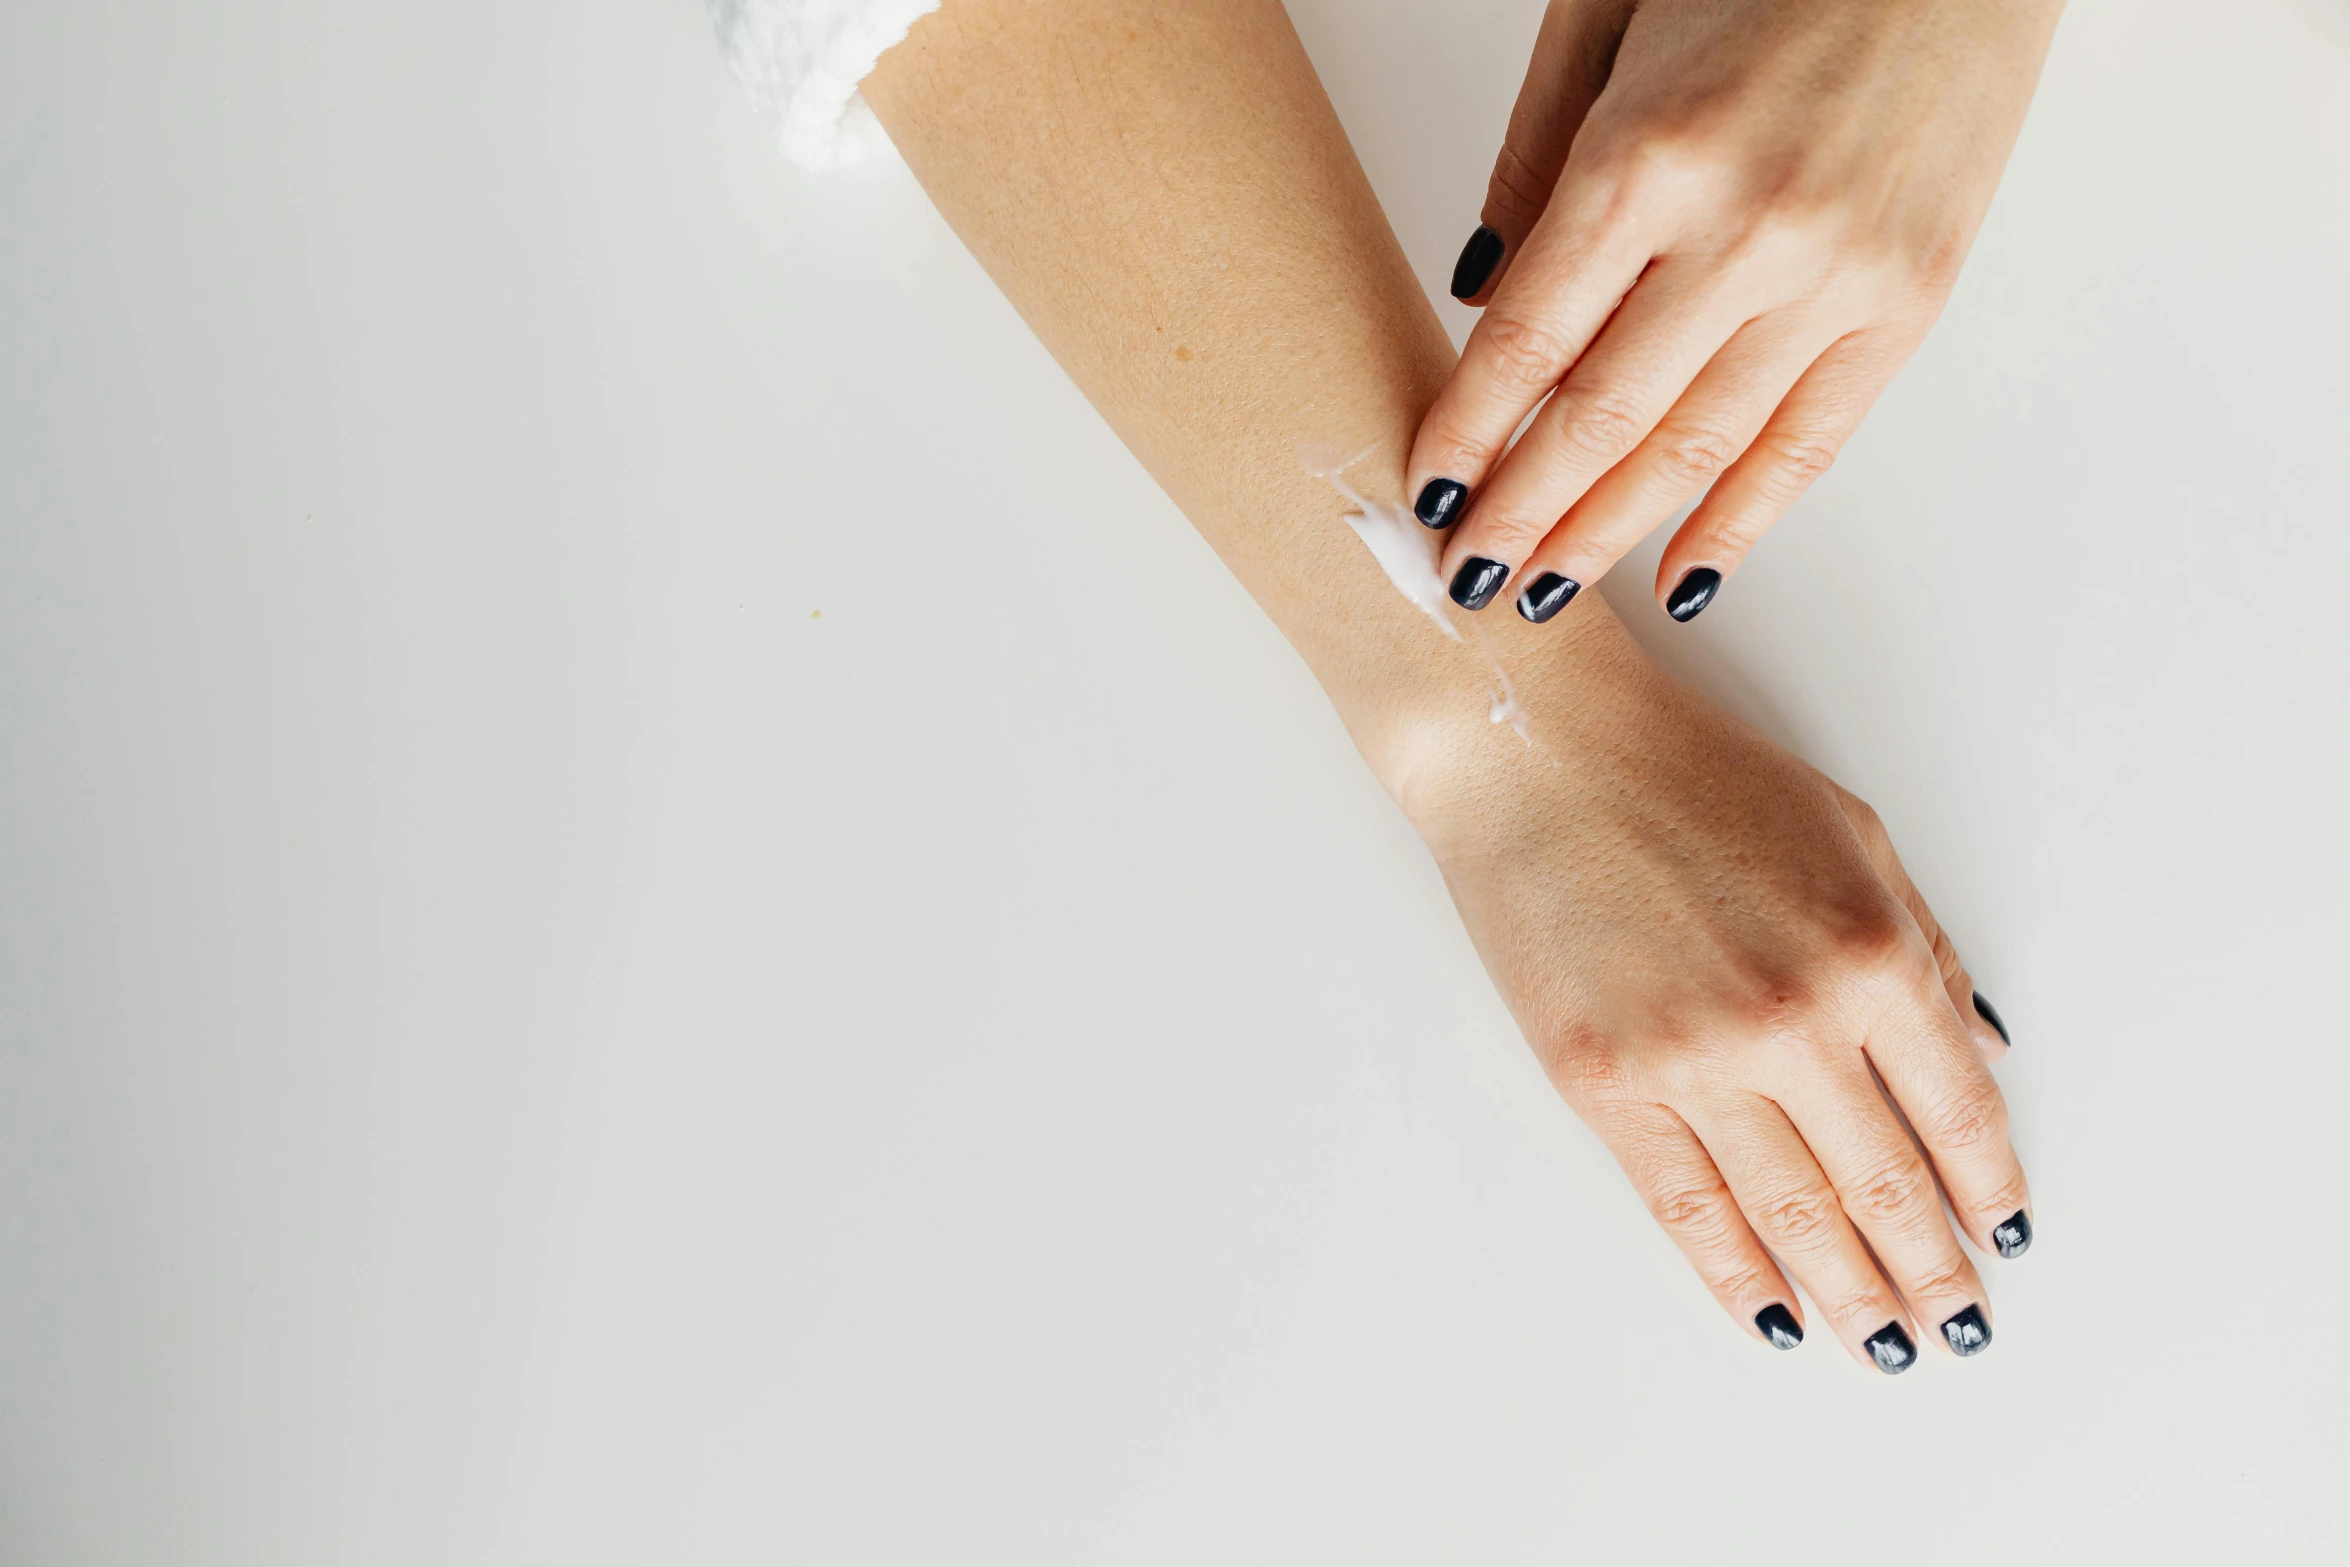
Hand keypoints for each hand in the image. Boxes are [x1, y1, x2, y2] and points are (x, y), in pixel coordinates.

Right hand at [1398, 655, 2028, 1369]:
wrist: (1540, 752)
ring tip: (1888, 1346)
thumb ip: (1922, 949)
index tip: (2001, 1235)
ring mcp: (1692, 1059)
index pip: (1957, 1110)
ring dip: (1850, 1293)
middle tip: (1960, 1325)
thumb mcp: (1850, 833)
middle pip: (1885, 1182)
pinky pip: (1684, 1205)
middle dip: (1931, 1267)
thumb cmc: (1690, 773)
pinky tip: (1772, 1316)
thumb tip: (1975, 1055)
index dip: (1987, 1187)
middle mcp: (1792, 1019)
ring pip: (1793, 1213)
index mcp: (1869, 951)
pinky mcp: (1605, 1082)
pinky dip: (1735, 1274)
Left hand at [1408, 0, 2063, 622]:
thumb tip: (1479, 294)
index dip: (1468, 436)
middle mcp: (1744, 230)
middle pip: (1601, 417)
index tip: (1426, 496)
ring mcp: (1836, 275)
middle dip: (1520, 512)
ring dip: (1609, 534)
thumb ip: (1534, 158)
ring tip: (1545, 591)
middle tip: (1466, 578)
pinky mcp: (1909, 301)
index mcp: (1648, 154)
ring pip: (1697, 447)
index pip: (1530, 341)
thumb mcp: (1604, 13)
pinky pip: (1811, 443)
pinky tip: (1682, 578)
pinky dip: (1742, 522)